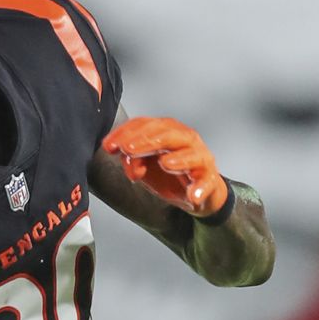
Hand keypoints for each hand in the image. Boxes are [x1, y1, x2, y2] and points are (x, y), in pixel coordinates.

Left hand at [101, 117, 227, 217]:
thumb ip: (132, 160)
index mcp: (167, 132)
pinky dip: (201, 188)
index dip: (126, 133)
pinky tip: (193, 194)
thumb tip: (124, 157)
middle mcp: (185, 140)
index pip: (146, 125)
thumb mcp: (144, 169)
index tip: (108, 146)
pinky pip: (207, 182)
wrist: (196, 194)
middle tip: (129, 149)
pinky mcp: (210, 179)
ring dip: (179, 158)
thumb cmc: (170, 176)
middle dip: (146, 141)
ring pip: (192, 154)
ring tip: (165, 163)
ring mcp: (200, 158)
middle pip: (168, 134)